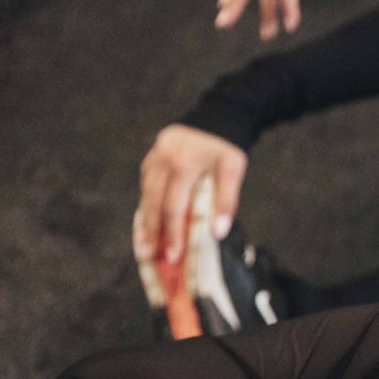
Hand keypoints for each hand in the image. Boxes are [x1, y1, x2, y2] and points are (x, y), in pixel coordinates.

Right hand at [136, 125, 247, 262]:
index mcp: (182, 163)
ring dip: (145, 224)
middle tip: (152, 258)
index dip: (172, 233)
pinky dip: (146, 208)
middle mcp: (162, 160)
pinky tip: (147, 226)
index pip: (174, 206)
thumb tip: (218, 233)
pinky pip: (145, 189)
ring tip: (146, 248)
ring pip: (145, 197)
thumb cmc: (225, 148)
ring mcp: (153, 160)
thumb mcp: (233, 169)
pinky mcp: (150, 161)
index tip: (173, 256)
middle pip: (153, 204)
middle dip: (153, 234)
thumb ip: (226, 200)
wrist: (213, 120)